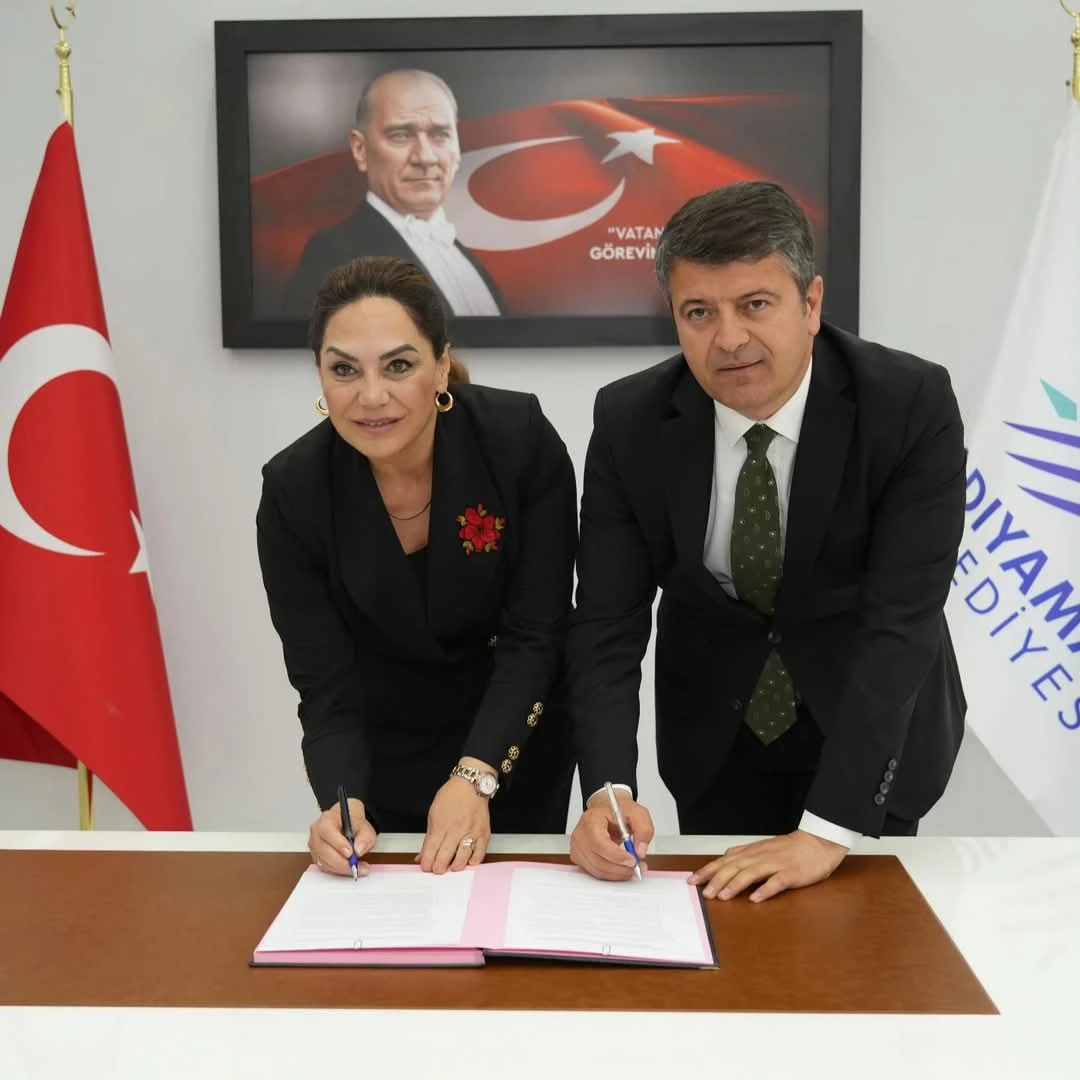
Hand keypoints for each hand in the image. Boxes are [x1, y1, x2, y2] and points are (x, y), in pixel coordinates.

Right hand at [308, 798, 375, 876]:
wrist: (346, 824)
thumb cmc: (352, 824)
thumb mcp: (364, 826)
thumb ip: (365, 837)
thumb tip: (358, 851)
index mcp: (326, 821)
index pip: (328, 833)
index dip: (339, 845)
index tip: (351, 853)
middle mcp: (316, 835)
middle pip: (325, 852)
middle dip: (343, 862)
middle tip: (358, 866)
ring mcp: (315, 848)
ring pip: (325, 863)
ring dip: (342, 868)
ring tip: (359, 868)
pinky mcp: (317, 858)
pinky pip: (326, 868)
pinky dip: (339, 871)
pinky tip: (351, 868)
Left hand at [418, 766, 492, 873]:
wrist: (471, 784)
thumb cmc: (451, 797)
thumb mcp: (434, 814)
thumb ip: (429, 837)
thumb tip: (422, 856)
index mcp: (441, 824)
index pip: (431, 849)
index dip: (427, 862)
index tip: (425, 867)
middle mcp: (456, 829)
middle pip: (445, 855)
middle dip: (439, 867)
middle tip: (437, 871)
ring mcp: (471, 831)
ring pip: (463, 856)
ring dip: (456, 866)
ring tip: (452, 868)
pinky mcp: (483, 833)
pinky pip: (480, 852)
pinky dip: (474, 860)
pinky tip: (469, 862)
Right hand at [569, 793, 654, 880]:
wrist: (606, 811)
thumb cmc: (617, 812)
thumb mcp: (637, 813)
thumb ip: (643, 830)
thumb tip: (640, 851)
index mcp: (592, 820)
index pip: (600, 843)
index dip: (617, 856)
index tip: (633, 860)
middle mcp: (581, 835)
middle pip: (599, 861)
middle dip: (621, 868)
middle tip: (637, 866)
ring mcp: (578, 848)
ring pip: (598, 871)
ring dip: (617, 873)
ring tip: (631, 868)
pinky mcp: (579, 858)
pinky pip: (595, 873)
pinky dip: (610, 874)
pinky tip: (620, 867)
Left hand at [689, 830, 847, 902]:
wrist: (816, 843)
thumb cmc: (788, 849)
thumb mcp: (761, 849)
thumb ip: (743, 856)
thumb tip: (723, 861)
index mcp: (751, 853)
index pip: (724, 861)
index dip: (708, 870)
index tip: (692, 880)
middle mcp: (760, 857)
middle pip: (734, 867)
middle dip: (717, 880)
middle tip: (704, 893)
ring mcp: (775, 864)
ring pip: (751, 873)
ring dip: (735, 884)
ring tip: (723, 896)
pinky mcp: (791, 873)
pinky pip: (776, 882)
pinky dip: (765, 890)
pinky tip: (756, 898)